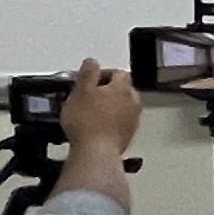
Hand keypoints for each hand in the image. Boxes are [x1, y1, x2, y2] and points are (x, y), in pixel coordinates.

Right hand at [56, 59, 141, 207]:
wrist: (96, 152)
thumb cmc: (88, 124)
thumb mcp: (80, 91)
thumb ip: (87, 73)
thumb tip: (91, 62)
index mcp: (123, 88)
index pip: (118, 72)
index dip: (103, 73)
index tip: (90, 79)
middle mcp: (133, 102)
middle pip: (123, 89)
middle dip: (107, 90)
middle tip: (89, 95)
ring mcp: (133, 120)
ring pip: (123, 106)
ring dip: (110, 106)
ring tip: (91, 112)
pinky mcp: (128, 135)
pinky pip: (121, 122)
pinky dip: (111, 121)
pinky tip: (96, 126)